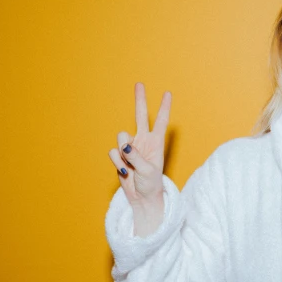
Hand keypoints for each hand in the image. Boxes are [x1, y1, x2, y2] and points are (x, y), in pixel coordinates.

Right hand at [108, 82, 171, 205]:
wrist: (141, 198)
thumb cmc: (151, 184)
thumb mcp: (148, 171)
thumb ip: (136, 156)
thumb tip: (123, 145)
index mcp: (156, 142)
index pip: (161, 121)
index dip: (164, 107)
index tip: (167, 93)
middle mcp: (143, 141)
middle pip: (140, 116)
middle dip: (140, 100)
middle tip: (139, 84)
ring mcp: (130, 147)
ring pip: (121, 137)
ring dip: (124, 153)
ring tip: (132, 167)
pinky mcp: (120, 156)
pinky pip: (114, 153)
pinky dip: (119, 163)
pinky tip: (126, 172)